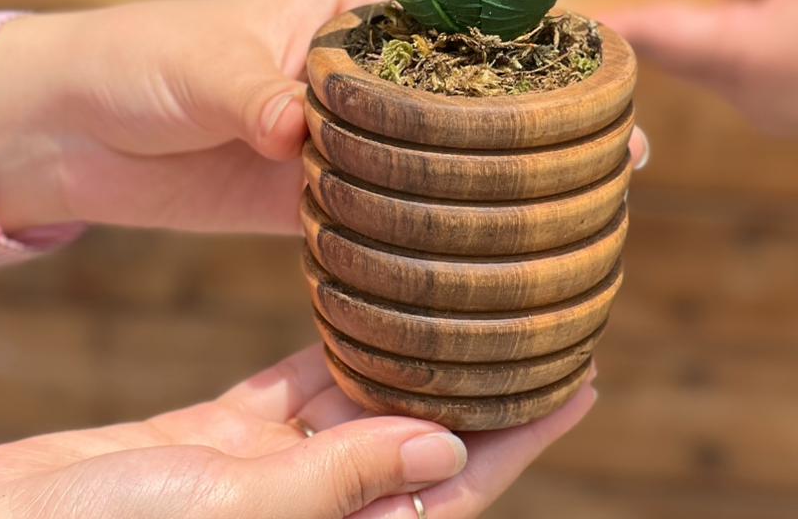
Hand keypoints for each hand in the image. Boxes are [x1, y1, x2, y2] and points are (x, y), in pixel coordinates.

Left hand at [0, 0, 648, 235]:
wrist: (79, 132)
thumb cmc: (143, 60)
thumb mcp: (202, 62)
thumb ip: (252, 89)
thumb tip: (293, 131)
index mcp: (355, 13)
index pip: (463, 18)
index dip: (534, 46)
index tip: (600, 76)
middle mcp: (370, 74)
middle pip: (472, 95)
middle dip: (541, 121)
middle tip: (618, 154)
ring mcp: (354, 138)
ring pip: (444, 157)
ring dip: (503, 180)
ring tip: (578, 205)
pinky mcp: (327, 194)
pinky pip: (396, 210)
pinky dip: (437, 229)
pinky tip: (488, 251)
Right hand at [0, 344, 596, 518]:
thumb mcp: (226, 507)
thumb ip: (339, 481)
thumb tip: (445, 445)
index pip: (454, 484)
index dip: (522, 435)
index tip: (580, 381)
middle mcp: (310, 508)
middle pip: (419, 434)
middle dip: (475, 383)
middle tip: (530, 320)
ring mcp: (263, 472)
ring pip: (358, 401)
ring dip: (407, 354)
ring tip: (460, 299)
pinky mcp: (217, 438)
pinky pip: (293, 385)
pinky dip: (328, 344)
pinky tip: (362, 301)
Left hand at [607, 0, 797, 144]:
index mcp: (734, 51)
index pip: (639, 31)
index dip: (594, 14)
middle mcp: (733, 89)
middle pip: (660, 46)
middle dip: (633, 11)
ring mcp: (756, 106)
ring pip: (695, 60)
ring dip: (678, 23)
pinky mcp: (780, 110)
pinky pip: (730, 71)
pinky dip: (718, 37)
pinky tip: (743, 5)